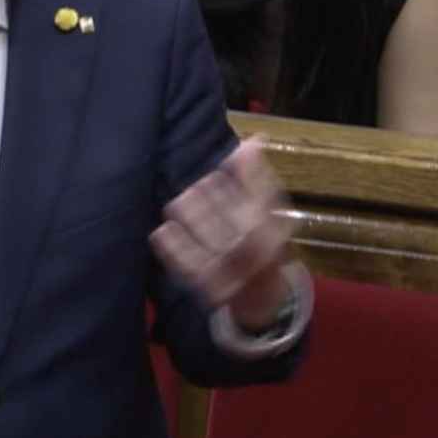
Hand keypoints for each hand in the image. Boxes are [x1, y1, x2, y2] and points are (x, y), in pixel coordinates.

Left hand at [151, 137, 299, 330]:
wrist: (263, 298)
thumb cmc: (263, 242)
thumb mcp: (268, 211)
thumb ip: (257, 176)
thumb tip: (253, 139)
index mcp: (275, 230)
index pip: (260, 198)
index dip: (241, 176)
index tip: (220, 166)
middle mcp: (258, 253)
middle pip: (234, 219)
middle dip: (211, 197)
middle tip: (195, 187)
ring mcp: (234, 273)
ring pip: (209, 238)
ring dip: (190, 216)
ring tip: (178, 204)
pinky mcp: (210, 289)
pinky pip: (188, 265)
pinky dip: (173, 246)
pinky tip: (162, 230)